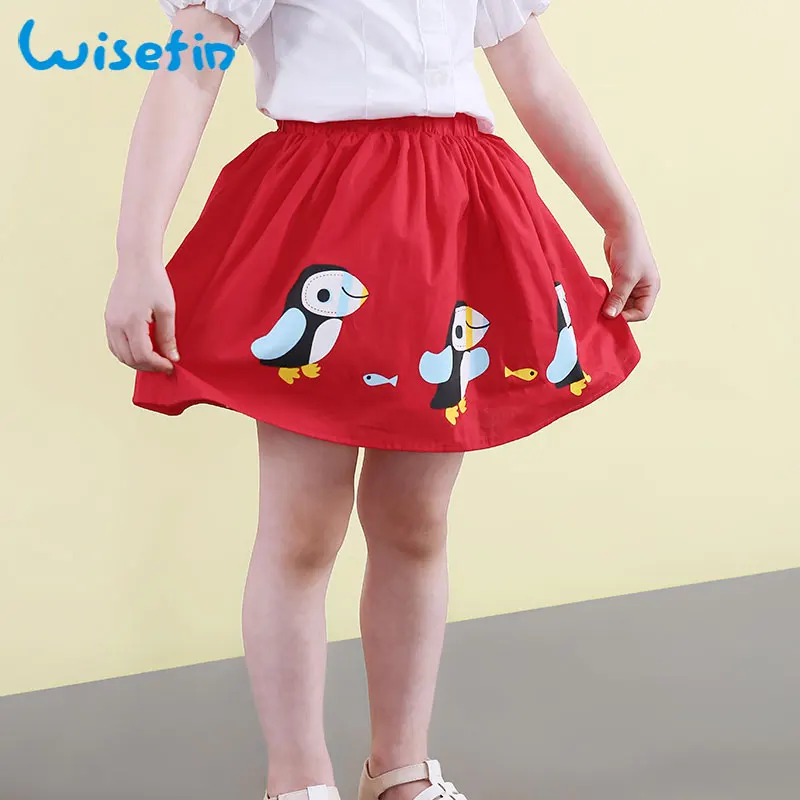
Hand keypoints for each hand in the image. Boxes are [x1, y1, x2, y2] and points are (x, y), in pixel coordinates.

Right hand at [105, 258, 178, 372]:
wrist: (136, 262)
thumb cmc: (155, 282)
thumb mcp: (167, 310)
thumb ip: (168, 336)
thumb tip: (172, 358)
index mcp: (132, 322)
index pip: (143, 355)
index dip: (158, 365)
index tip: (171, 366)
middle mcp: (116, 324)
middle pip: (129, 358)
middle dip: (148, 366)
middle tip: (164, 366)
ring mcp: (109, 322)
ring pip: (119, 354)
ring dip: (136, 362)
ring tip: (154, 360)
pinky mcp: (108, 318)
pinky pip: (114, 344)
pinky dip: (126, 353)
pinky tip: (141, 351)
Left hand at [602, 222, 660, 321]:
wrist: (621, 228)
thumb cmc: (629, 250)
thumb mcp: (625, 277)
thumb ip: (618, 298)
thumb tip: (610, 316)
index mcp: (651, 288)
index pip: (642, 313)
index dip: (628, 316)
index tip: (611, 315)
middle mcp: (643, 288)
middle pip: (631, 309)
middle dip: (618, 312)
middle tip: (602, 313)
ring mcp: (631, 283)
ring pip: (621, 303)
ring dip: (611, 305)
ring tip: (599, 306)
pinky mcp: (620, 279)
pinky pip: (614, 294)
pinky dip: (607, 298)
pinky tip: (598, 298)